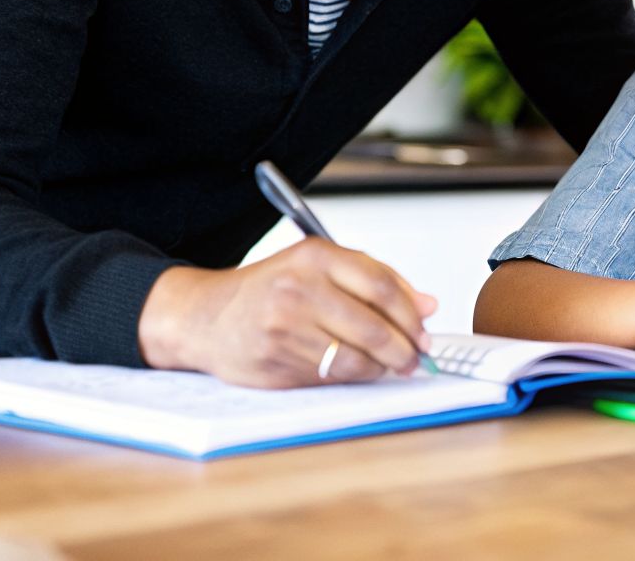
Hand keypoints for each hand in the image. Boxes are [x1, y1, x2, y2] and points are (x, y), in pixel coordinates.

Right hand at [138, 239, 437, 388]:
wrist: (206, 316)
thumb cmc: (270, 290)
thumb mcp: (318, 268)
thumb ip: (375, 280)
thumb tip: (428, 305)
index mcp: (315, 257)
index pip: (381, 285)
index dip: (411, 313)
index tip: (425, 330)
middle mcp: (298, 289)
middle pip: (373, 325)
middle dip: (404, 347)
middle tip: (417, 356)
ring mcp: (285, 327)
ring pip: (355, 358)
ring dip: (383, 368)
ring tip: (393, 366)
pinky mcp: (276, 361)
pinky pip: (332, 376)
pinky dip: (355, 377)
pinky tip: (360, 370)